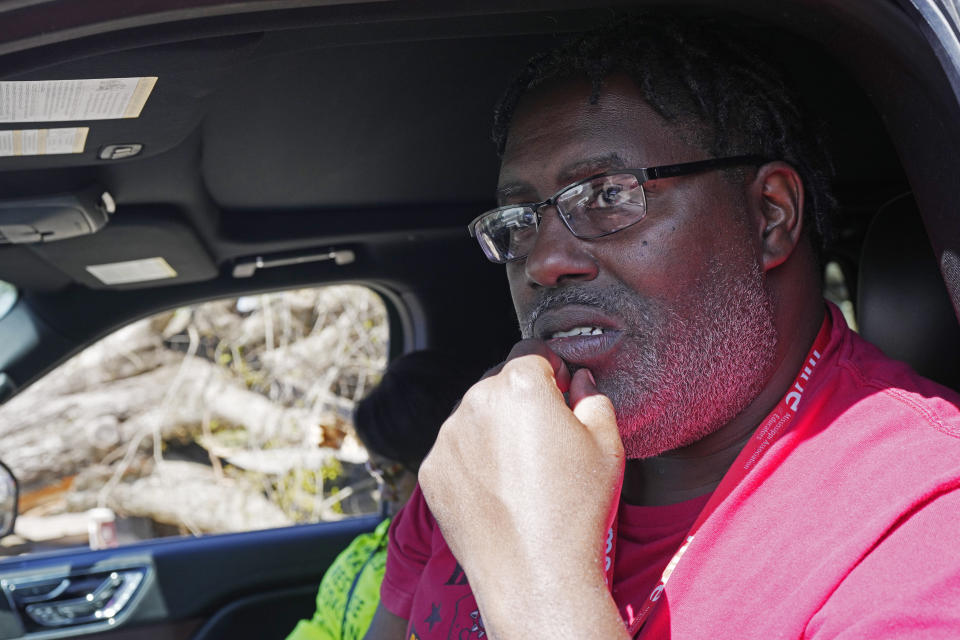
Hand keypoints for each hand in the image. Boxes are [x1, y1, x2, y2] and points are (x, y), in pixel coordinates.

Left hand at [418, 341, 625, 637]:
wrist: (533, 575)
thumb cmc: (576, 509)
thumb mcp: (608, 445)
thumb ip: (593, 398)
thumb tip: (578, 382)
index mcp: (519, 386)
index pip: (531, 354)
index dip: (552, 371)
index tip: (561, 395)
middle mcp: (474, 401)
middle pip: (498, 383)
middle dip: (519, 400)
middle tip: (544, 441)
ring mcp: (447, 436)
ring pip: (473, 416)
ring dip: (492, 429)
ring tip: (520, 474)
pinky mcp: (430, 469)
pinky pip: (454, 450)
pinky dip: (471, 461)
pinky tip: (497, 492)